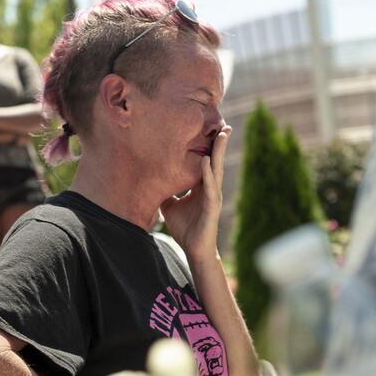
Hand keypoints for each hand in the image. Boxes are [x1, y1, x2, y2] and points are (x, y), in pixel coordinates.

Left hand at [160, 126, 230, 261]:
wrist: (194, 250)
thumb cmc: (185, 228)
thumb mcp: (169, 205)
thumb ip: (166, 190)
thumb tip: (151, 179)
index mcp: (202, 187)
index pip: (207, 162)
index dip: (209, 147)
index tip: (210, 128)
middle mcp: (210, 188)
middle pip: (216, 161)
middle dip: (220, 143)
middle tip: (225, 125)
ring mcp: (213, 196)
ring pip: (217, 169)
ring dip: (219, 152)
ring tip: (222, 135)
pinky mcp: (212, 207)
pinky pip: (210, 187)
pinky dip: (208, 173)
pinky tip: (207, 160)